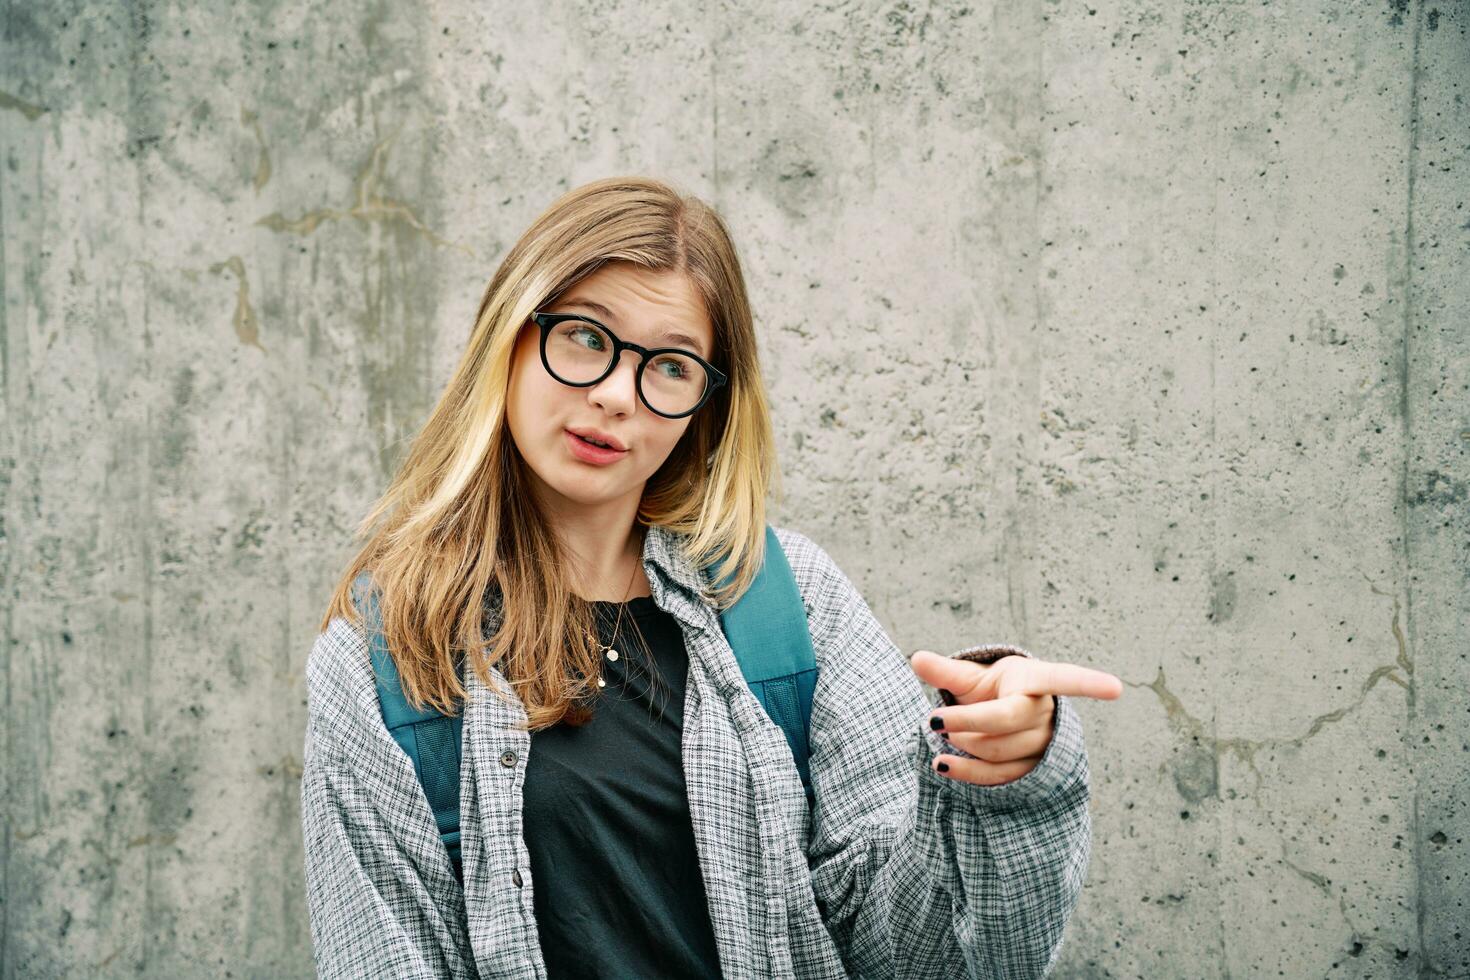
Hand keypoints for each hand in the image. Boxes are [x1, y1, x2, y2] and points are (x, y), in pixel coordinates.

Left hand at [908, 649, 1121, 785]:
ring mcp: (1042, 744)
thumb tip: (916, 659)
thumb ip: (944, 670)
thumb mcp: (968, 676)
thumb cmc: (987, 689)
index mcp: (1034, 679)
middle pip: (1006, 721)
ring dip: (963, 744)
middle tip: (934, 719)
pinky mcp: (1030, 771)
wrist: (997, 717)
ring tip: (944, 733)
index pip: (1064, 679)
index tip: (1117, 688)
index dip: (1089, 683)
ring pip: (999, 751)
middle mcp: (1045, 711)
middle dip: (965, 722)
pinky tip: (942, 765)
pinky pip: (998, 777)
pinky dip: (966, 772)